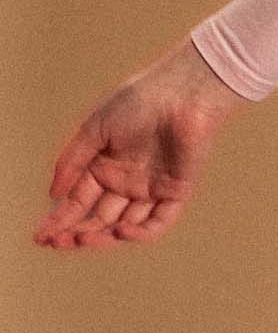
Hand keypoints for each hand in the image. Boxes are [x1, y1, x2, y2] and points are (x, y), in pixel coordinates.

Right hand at [33, 34, 248, 250]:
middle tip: (55, 241)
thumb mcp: (94, 129)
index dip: (59, 220)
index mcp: (106, 166)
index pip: (79, 202)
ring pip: (124, 226)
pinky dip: (138, 233)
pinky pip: (157, 222)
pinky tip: (119, 229)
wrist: (182, 91)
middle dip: (76, 233)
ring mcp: (152, 187)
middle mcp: (128, 181)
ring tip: (80, 238)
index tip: (39, 237)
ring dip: (102, 238)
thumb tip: (53, 196)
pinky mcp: (176, 190)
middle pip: (99, 219)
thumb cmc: (139, 100)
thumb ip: (72, 161)